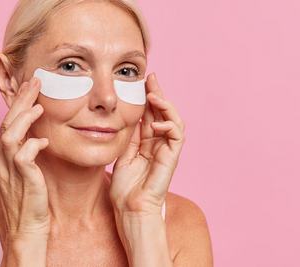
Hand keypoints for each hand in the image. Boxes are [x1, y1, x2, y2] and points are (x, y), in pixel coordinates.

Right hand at [0, 77, 50, 242]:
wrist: (27, 232)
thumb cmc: (31, 202)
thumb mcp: (26, 173)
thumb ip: (27, 154)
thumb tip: (38, 137)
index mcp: (0, 158)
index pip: (6, 123)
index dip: (17, 104)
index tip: (29, 87)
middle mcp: (0, 162)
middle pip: (5, 123)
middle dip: (20, 100)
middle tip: (34, 82)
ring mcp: (8, 171)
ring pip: (9, 134)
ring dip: (24, 117)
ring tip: (39, 105)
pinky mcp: (22, 181)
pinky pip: (23, 156)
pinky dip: (33, 144)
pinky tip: (44, 140)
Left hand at [110, 73, 185, 214]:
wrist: (130, 208)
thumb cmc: (124, 188)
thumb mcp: (122, 154)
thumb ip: (129, 136)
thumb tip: (127, 116)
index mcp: (147, 143)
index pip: (150, 115)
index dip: (148, 98)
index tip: (141, 81)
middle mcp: (159, 144)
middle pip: (163, 113)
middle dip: (157, 94)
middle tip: (151, 78)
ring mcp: (167, 151)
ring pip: (174, 120)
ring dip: (166, 106)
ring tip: (154, 96)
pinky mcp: (172, 158)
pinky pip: (177, 136)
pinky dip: (168, 125)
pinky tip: (155, 123)